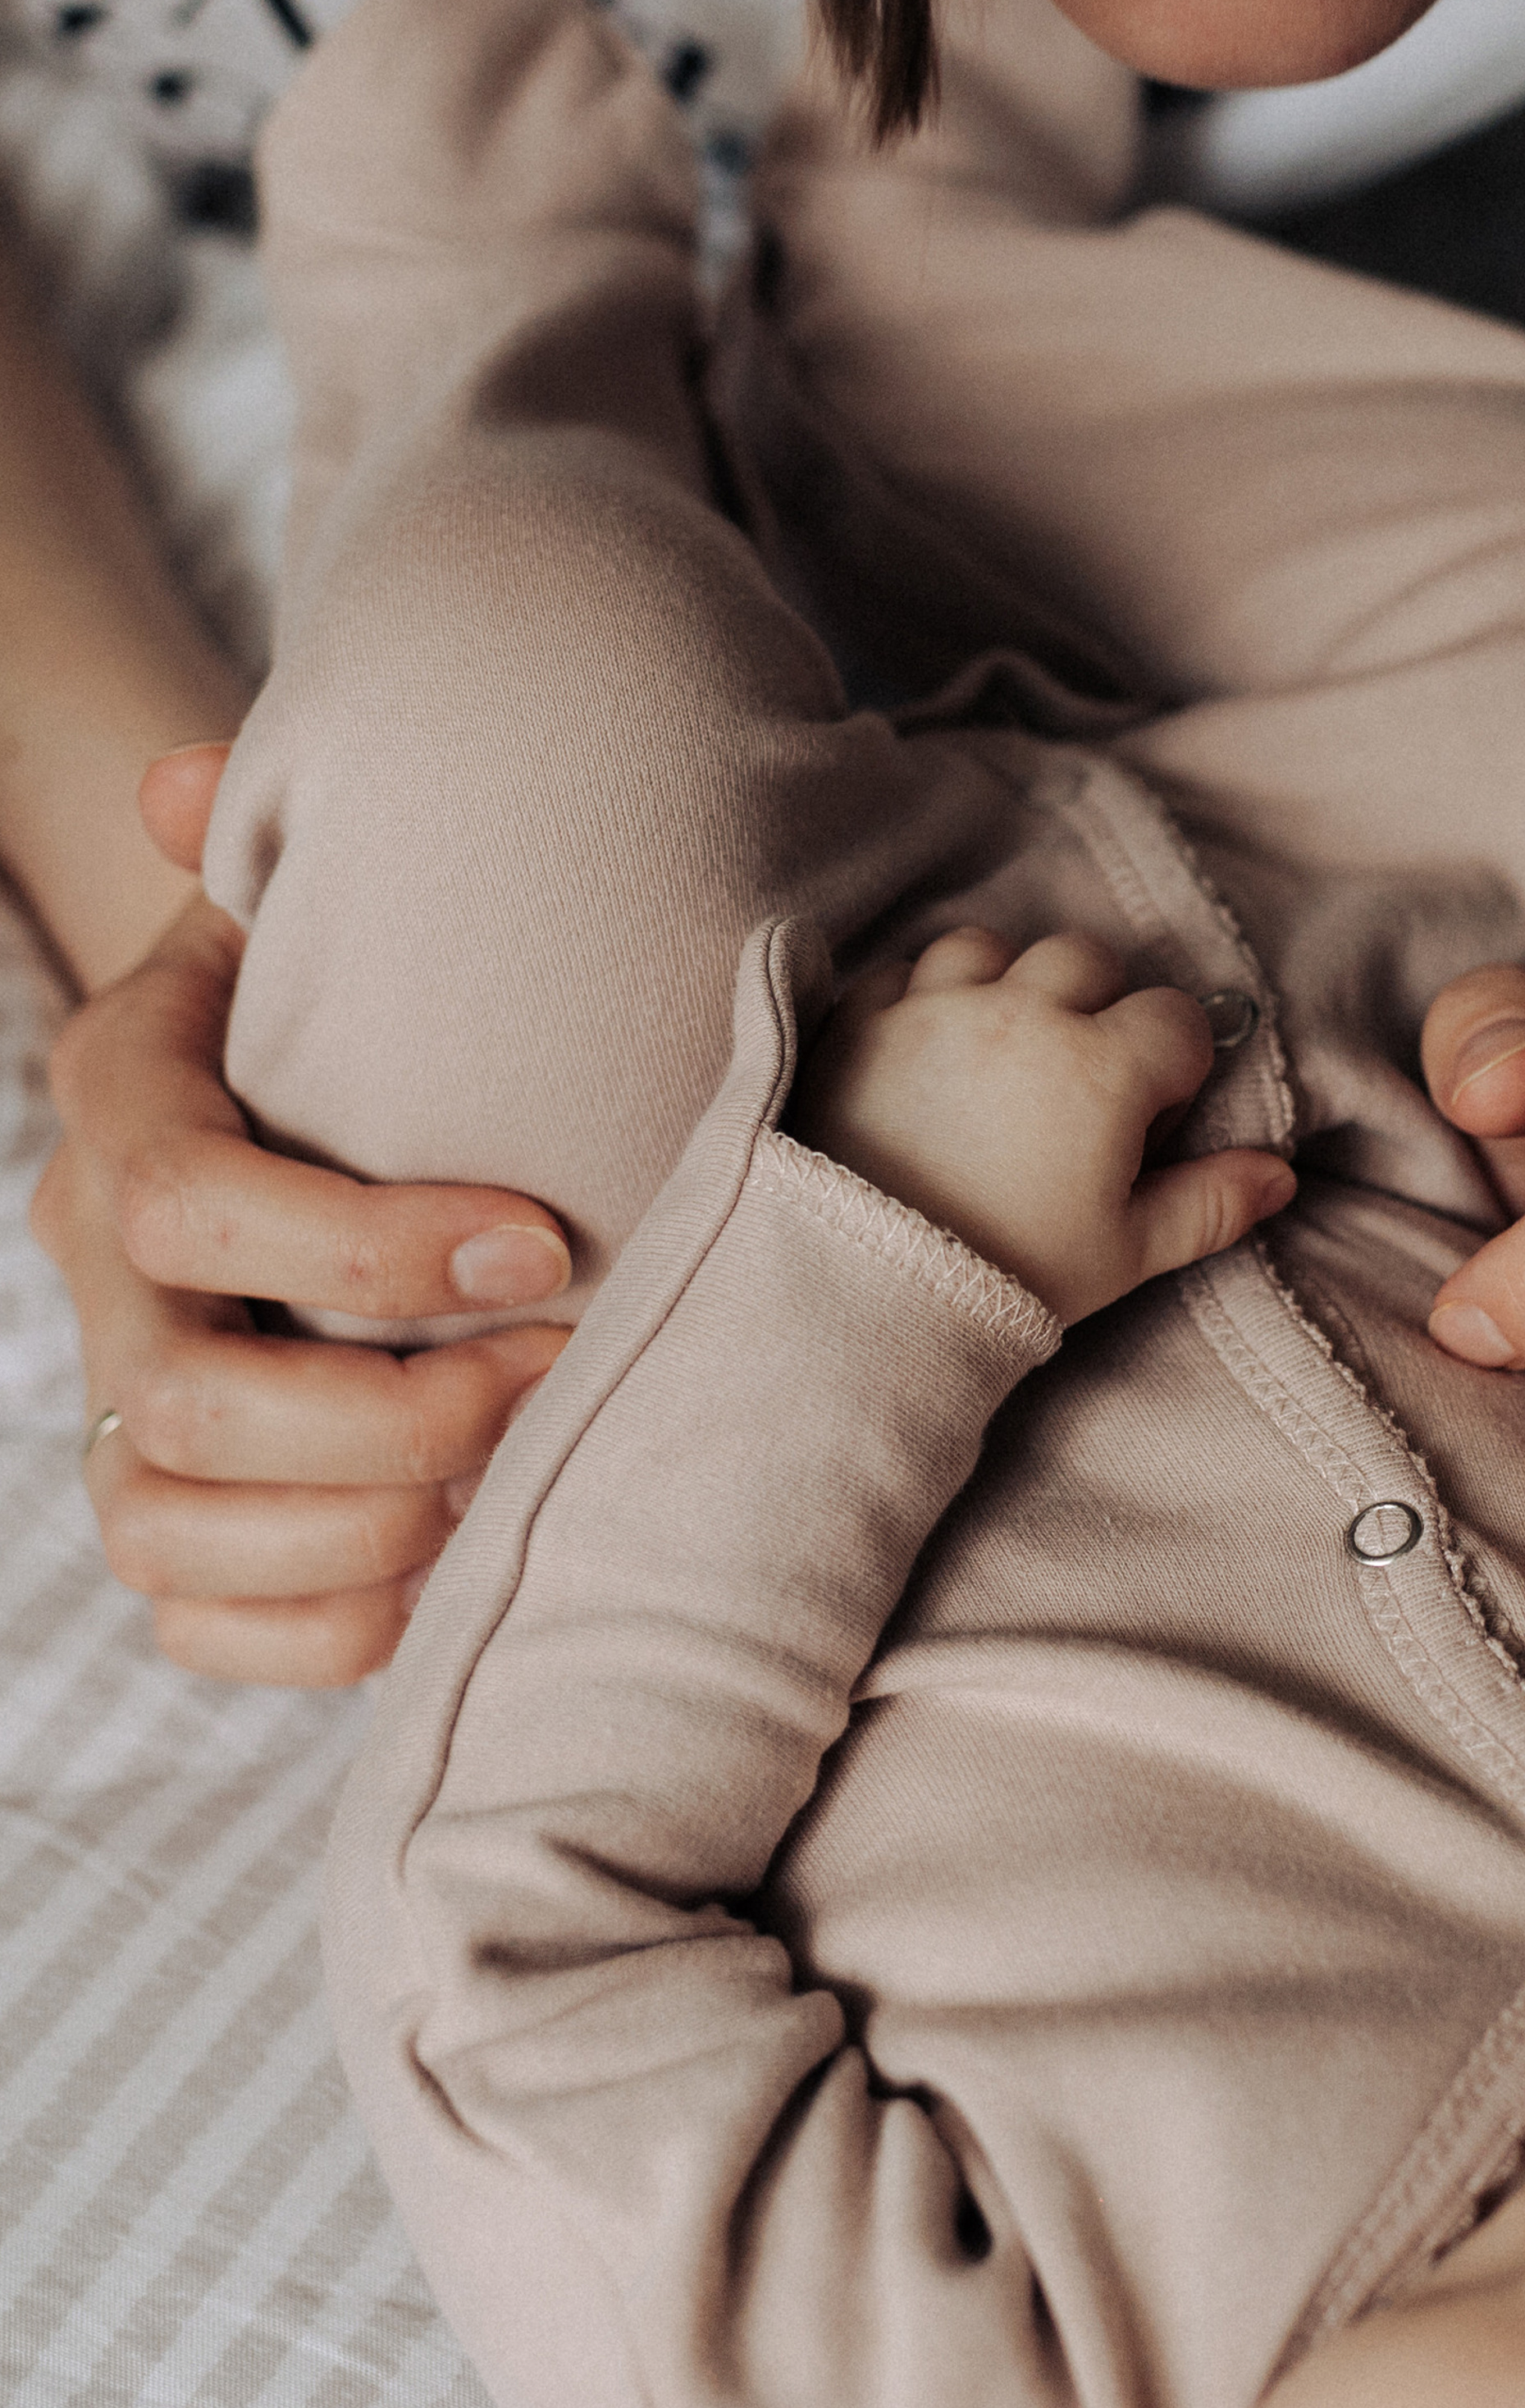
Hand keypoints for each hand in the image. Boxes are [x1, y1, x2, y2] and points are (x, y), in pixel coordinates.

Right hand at [32, 745, 574, 1685]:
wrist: (306, 1064)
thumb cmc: (346, 974)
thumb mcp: (315, 892)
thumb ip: (266, 835)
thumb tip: (184, 779)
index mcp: (121, 1100)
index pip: (186, 1201)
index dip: (362, 1244)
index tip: (541, 1238)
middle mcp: (91, 1265)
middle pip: (183, 1400)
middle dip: (388, 1415)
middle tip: (551, 1373)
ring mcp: (115, 1396)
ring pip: (170, 1532)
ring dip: (364, 1531)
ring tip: (509, 1467)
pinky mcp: (167, 1505)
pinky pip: (195, 1624)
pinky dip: (323, 1628)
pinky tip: (447, 1559)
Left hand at [791, 927, 1294, 1325]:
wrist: (863, 1287)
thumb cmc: (1005, 1274)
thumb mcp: (1126, 1253)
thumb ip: (1210, 1205)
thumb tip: (1279, 1175)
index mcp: (1100, 1069)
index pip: (1175, 1018)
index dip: (1175, 1064)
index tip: (1150, 1112)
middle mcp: (1019, 1016)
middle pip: (1084, 958)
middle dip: (1097, 1003)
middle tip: (1080, 1077)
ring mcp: (933, 1011)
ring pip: (987, 947)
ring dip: (1005, 981)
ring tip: (1002, 1049)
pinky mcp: (860, 1024)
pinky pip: (901, 971)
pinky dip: (918, 996)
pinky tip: (927, 1049)